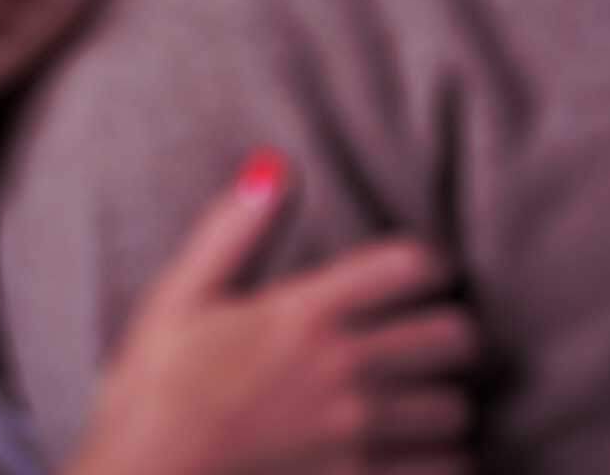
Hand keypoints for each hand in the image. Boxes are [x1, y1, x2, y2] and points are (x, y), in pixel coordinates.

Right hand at [71, 154, 477, 474]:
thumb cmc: (154, 386)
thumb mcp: (180, 295)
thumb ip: (233, 230)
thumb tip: (273, 165)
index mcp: (305, 312)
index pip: (413, 266)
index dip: (424, 264)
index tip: (411, 275)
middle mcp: (345, 368)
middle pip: (455, 336)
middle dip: (444, 332)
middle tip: (419, 337)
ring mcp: (359, 432)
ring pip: (456, 407)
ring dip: (441, 400)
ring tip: (413, 398)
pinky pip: (447, 468)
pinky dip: (437, 458)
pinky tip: (408, 451)